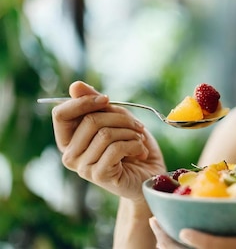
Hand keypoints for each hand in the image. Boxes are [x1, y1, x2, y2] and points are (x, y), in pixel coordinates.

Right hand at [52, 81, 165, 201]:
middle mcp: (70, 154)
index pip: (60, 114)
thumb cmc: (132, 147)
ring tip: (140, 140)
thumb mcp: (118, 120)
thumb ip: (97, 105)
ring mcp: (82, 167)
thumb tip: (76, 86)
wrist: (149, 176)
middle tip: (138, 125)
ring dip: (131, 132)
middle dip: (121, 117)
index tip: (107, 100)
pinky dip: (135, 145)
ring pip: (105, 134)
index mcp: (69, 139)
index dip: (84, 102)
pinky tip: (141, 152)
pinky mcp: (99, 176)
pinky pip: (116, 148)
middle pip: (90, 120)